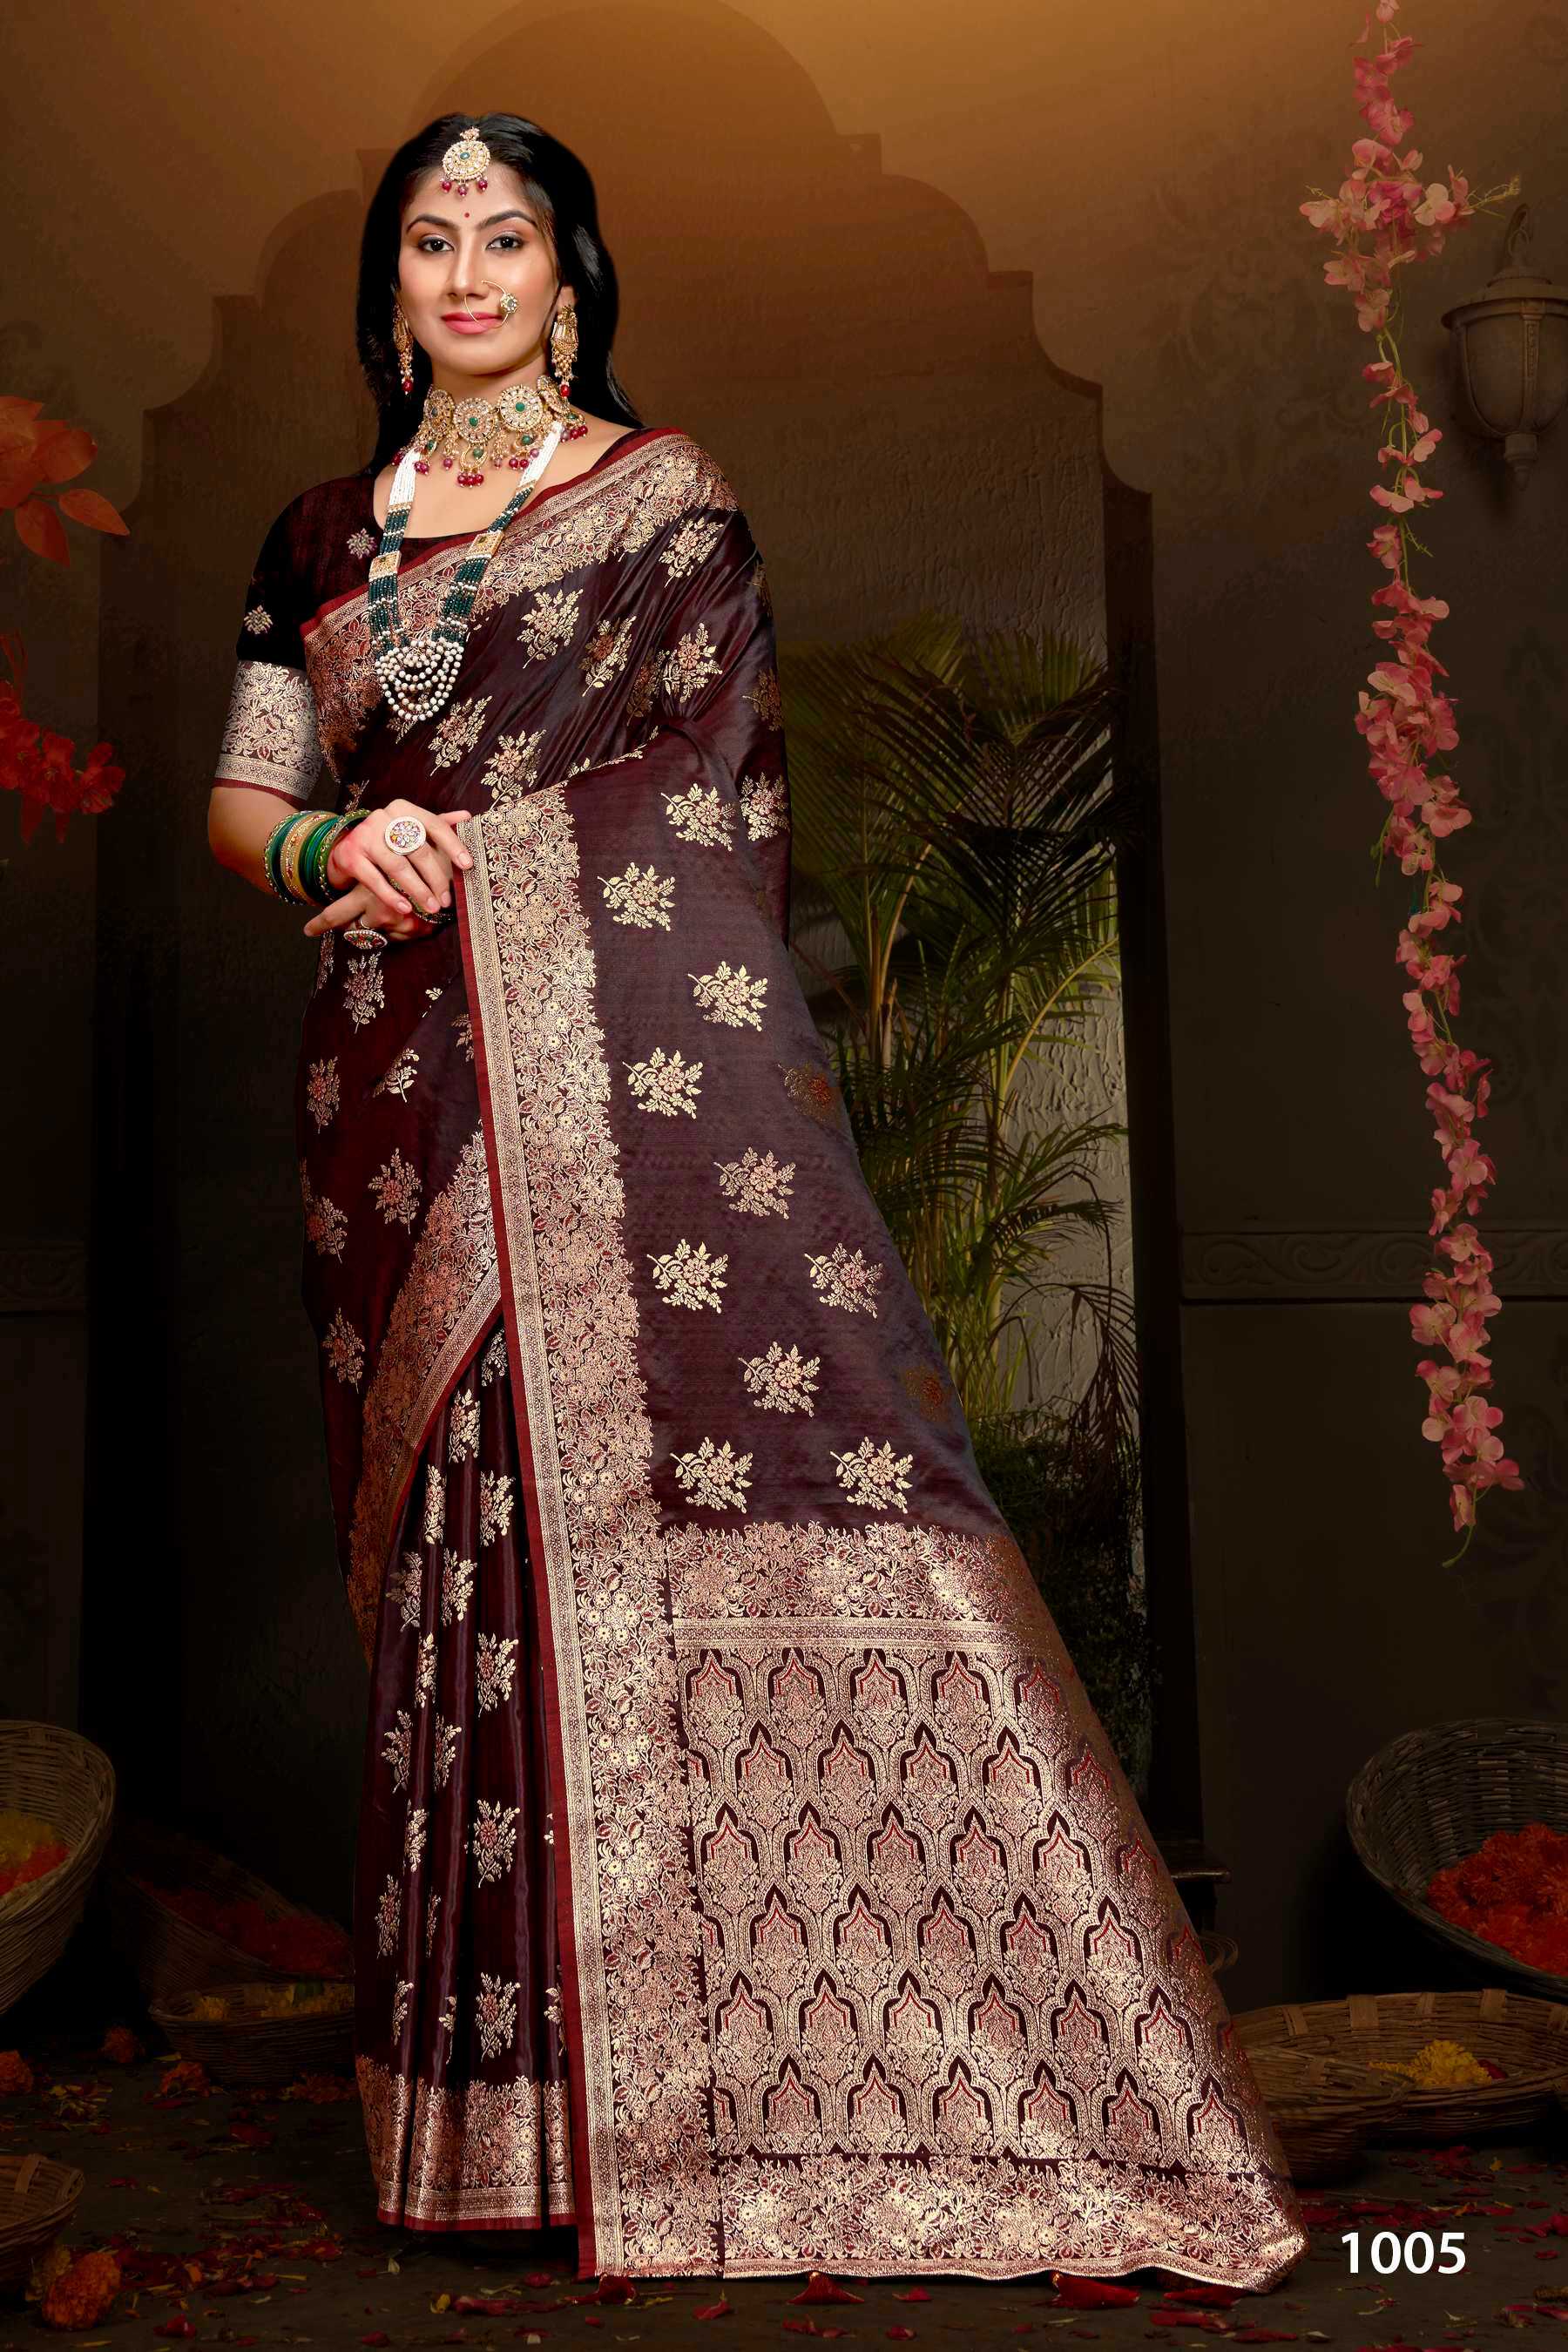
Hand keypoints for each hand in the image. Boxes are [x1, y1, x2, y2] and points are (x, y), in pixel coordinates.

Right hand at [303, 803, 476, 938]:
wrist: (344, 847)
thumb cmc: (386, 840)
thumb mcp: (411, 828)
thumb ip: (438, 823)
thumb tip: (467, 817)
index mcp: (402, 809)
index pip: (434, 824)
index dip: (453, 845)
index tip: (468, 865)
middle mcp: (382, 818)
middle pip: (418, 850)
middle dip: (436, 878)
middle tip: (447, 899)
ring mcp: (365, 836)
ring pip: (398, 866)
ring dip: (418, 890)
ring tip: (432, 907)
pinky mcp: (350, 855)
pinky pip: (375, 880)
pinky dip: (392, 896)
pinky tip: (406, 908)